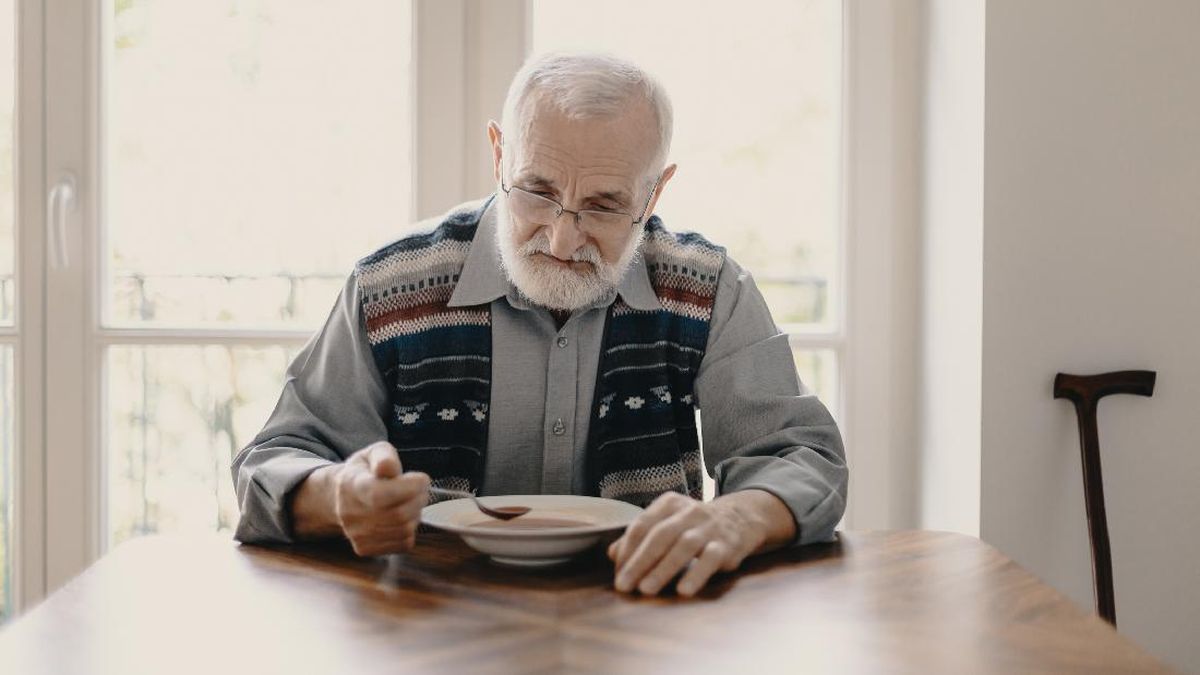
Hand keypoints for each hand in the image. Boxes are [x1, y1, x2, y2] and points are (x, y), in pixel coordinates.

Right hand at [333, 441, 430, 555]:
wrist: (342, 497)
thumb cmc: (366, 472)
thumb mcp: (374, 453)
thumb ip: (385, 457)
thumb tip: (389, 468)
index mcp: (351, 485)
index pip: (380, 494)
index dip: (409, 488)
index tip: (422, 478)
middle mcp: (350, 513)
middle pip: (398, 514)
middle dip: (419, 499)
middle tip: (421, 489)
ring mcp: (356, 534)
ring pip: (404, 530)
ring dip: (416, 514)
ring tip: (410, 501)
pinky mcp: (365, 549)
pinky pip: (403, 544)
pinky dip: (410, 530)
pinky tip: (402, 518)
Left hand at [607, 491, 765, 597]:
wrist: (741, 516)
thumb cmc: (695, 525)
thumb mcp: (668, 522)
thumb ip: (641, 537)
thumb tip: (612, 554)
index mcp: (669, 504)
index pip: (642, 525)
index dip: (627, 550)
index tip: (617, 573)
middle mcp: (688, 512)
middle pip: (659, 536)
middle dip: (639, 561)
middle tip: (624, 585)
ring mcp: (709, 527)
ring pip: (683, 546)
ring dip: (663, 569)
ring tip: (646, 589)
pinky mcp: (727, 544)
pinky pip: (711, 559)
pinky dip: (696, 574)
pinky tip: (684, 590)